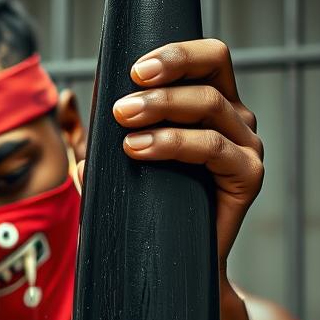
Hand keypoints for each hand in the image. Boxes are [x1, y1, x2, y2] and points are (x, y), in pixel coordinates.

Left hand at [107, 37, 264, 277]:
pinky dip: (174, 143)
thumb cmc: (150, 211)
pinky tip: (141, 149)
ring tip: (124, 124)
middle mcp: (236, 120)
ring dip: (162, 107)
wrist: (175, 266)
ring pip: (209, 105)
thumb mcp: (122, 170)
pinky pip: (213, 147)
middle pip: (214, 69)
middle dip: (166, 73)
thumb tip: (72, 121)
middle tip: (121, 101)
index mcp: (213, 106)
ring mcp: (246, 146)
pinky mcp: (248, 175)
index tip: (132, 68)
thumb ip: (103, 144)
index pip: (207, 58)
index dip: (174, 53)